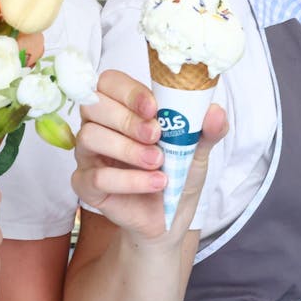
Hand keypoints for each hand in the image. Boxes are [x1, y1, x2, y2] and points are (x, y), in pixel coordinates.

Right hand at [72, 69, 228, 241]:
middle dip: (127, 119)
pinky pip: (96, 176)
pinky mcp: (85, 184)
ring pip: (89, 136)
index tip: (154, 107)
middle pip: (94, 105)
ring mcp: (88, 155)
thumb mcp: (197, 150)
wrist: (171, 218)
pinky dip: (129, 180)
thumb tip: (215, 112)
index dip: (128, 90)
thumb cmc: (177, 175)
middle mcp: (99, 126)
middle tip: (156, 135)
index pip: (110, 82)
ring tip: (158, 163)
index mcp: (121, 107)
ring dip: (127, 149)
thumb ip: (206, 130)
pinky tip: (155, 183)